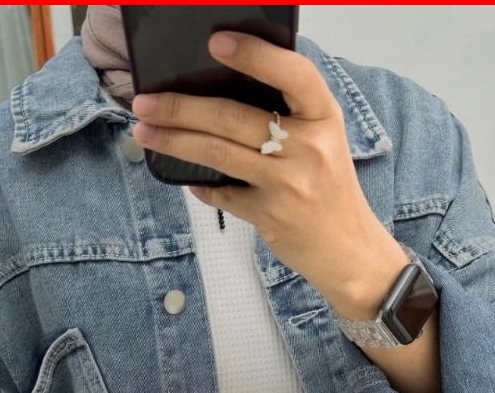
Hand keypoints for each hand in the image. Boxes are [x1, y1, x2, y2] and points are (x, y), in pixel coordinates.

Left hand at [131, 31, 406, 317]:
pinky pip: (222, 193)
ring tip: (145, 133)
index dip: (254, 55)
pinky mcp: (270, 214)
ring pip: (217, 153)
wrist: (349, 250)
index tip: (216, 41)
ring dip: (174, 141)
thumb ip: (290, 116)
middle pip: (232, 117)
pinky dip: (201, 186)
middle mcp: (308, 147)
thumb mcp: (325, 141)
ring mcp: (288, 183)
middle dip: (180, 108)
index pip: (293, 74)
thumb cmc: (330, 189)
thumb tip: (224, 93)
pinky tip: (189, 180)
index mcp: (325, 117)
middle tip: (145, 103)